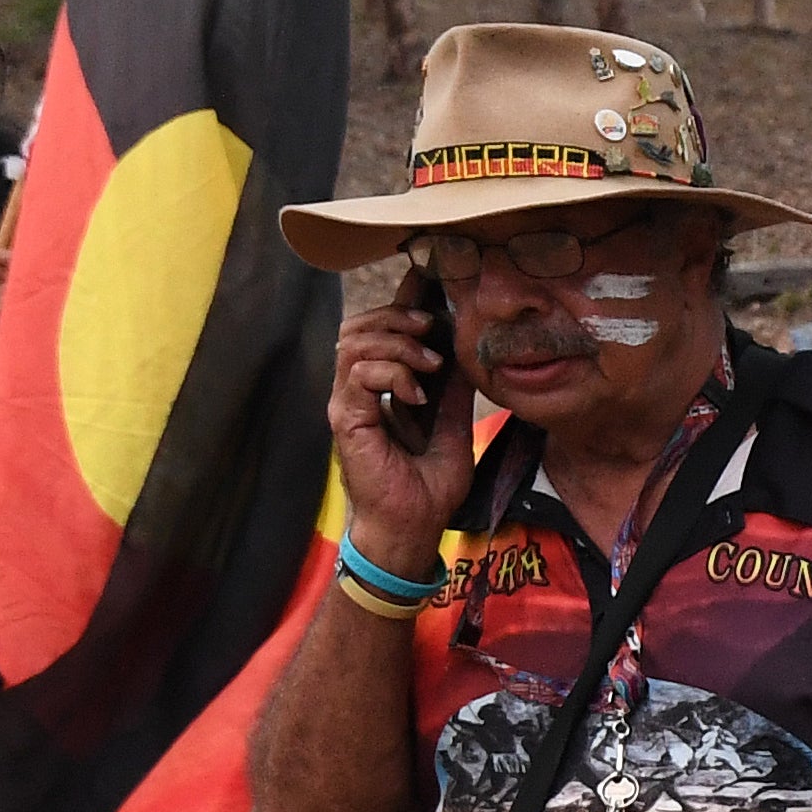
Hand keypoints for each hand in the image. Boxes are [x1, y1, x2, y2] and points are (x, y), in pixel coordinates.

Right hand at [326, 278, 477, 560]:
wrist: (414, 527)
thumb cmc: (427, 485)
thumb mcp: (452, 424)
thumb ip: (452, 388)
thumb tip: (466, 350)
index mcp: (380, 386)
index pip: (381, 329)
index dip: (402, 303)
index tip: (430, 283)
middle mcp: (357, 390)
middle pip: (360, 325)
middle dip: (398, 316)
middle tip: (432, 329)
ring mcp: (347, 403)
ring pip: (355, 342)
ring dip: (397, 343)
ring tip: (429, 364)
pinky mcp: (346, 420)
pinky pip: (358, 374)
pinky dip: (391, 374)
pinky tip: (415, 395)